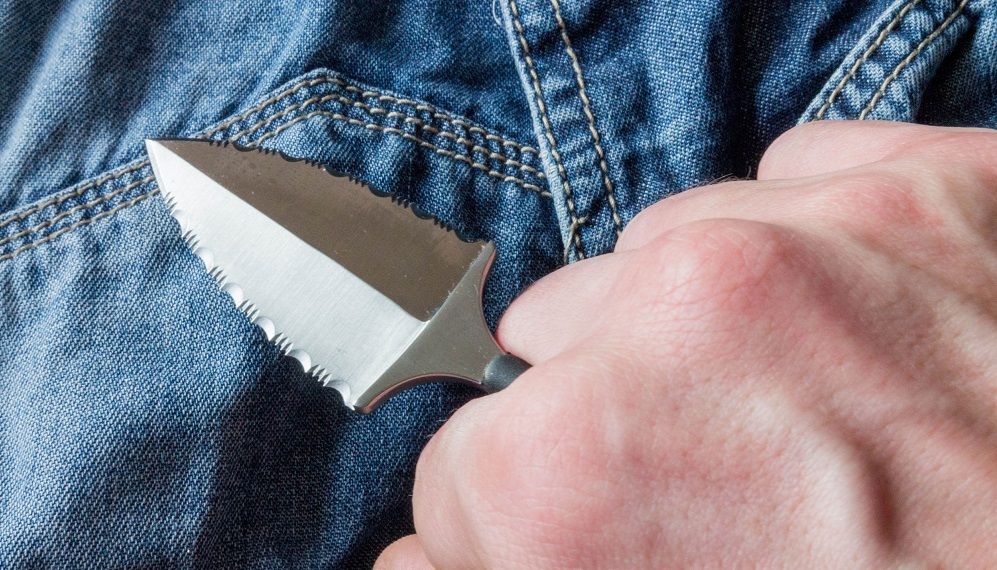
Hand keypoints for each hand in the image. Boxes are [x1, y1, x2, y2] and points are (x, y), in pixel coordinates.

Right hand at [375, 121, 996, 568]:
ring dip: (702, 331)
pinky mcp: (947, 187)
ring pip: (668, 253)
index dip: (513, 529)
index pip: (458, 474)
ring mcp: (827, 234)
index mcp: (577, 472)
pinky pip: (801, 178)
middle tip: (718, 499)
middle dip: (610, 422)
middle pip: (556, 347)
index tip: (571, 549)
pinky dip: (809, 249)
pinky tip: (857, 334)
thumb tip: (411, 568)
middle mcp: (685, 319)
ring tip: (800, 419)